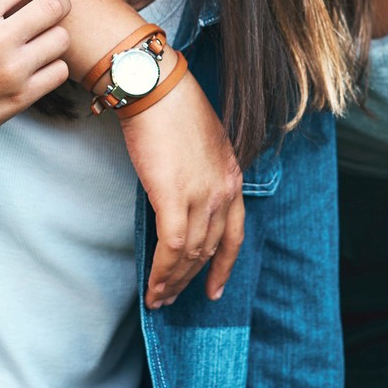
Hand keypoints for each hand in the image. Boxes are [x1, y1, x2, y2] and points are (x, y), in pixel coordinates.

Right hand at [0, 0, 70, 148]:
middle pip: (52, 6)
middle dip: (58, 3)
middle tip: (54, 9)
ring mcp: (11, 71)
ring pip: (61, 39)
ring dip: (56, 37)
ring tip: (42, 41)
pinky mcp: (22, 97)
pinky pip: (60, 71)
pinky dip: (54, 67)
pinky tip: (39, 66)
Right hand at [118, 79, 243, 306]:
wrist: (156, 89)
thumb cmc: (172, 108)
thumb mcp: (203, 144)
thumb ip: (201, 175)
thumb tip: (183, 198)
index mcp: (233, 179)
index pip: (234, 235)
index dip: (224, 267)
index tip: (215, 289)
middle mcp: (224, 191)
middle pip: (209, 250)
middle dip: (191, 279)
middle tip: (172, 298)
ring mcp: (202, 196)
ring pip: (191, 255)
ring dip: (173, 281)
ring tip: (158, 299)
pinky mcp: (174, 198)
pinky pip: (171, 248)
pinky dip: (162, 272)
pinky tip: (152, 286)